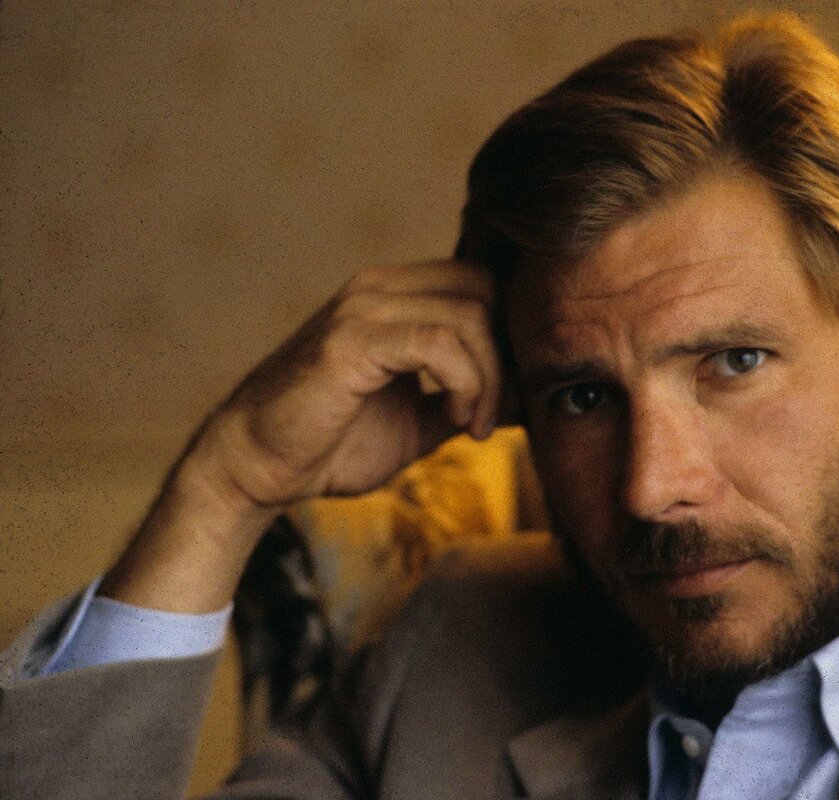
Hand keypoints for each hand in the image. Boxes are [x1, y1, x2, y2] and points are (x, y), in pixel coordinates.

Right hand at [204, 260, 500, 505]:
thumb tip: (526, 397)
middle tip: (494, 413)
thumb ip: (467, 398)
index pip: (482, 283)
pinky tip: (455, 419)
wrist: (258, 467)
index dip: (508, 337)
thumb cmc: (334, 444)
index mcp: (394, 296)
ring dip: (488, 377)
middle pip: (486, 288)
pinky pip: (439, 342)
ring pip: (470, 313)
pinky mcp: (352, 340)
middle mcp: (379, 287)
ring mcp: (364, 308)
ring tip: (471, 425)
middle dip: (506, 354)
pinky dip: (465, 383)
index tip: (509, 396)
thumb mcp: (420, 419)